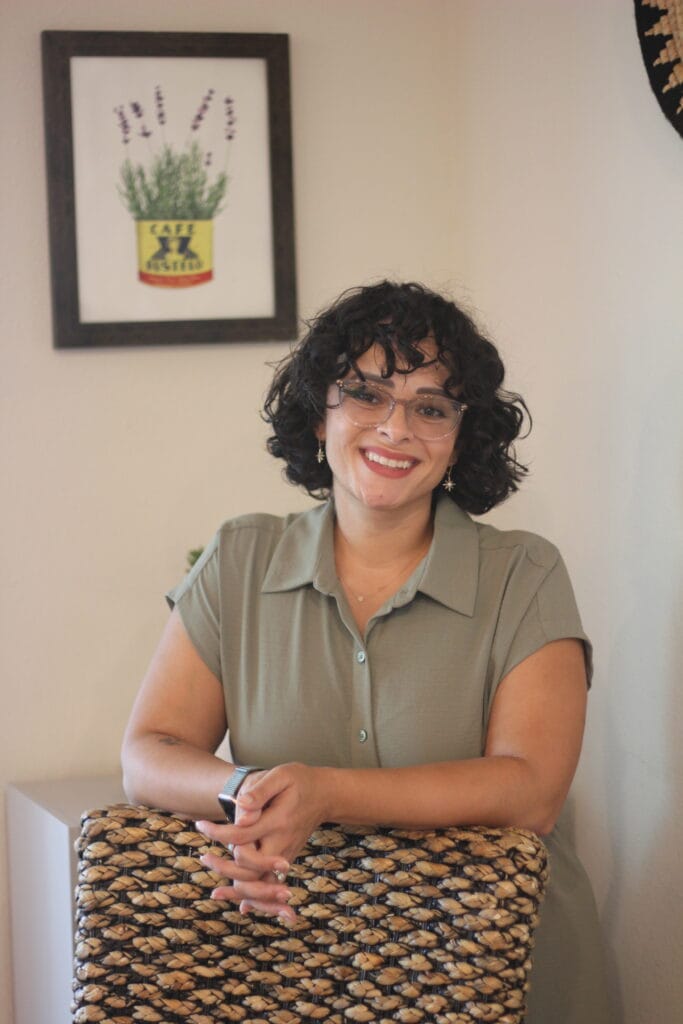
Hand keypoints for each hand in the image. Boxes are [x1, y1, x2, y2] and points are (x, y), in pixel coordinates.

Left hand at [196, 763, 330, 920]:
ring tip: (216, 891)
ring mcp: (286, 853)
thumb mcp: (281, 775)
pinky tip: (243, 906)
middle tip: (204, 857)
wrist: (325, 795)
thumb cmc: (299, 781)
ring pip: (261, 882)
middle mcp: (282, 842)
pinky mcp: (287, 859)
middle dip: (224, 868)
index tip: (201, 825)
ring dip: (237, 890)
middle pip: (250, 868)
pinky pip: (271, 883)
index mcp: (277, 821)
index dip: (217, 833)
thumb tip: (240, 808)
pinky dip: (257, 897)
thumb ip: (260, 792)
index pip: (242, 836)